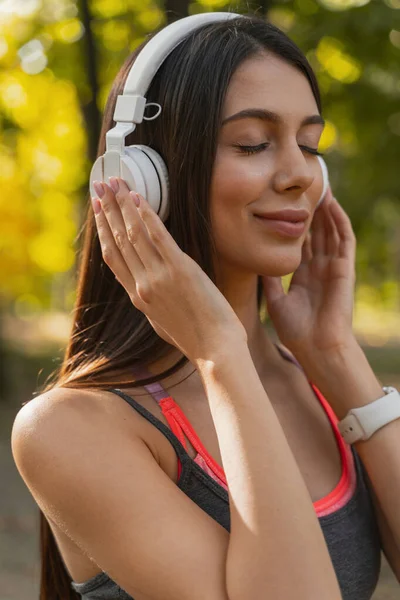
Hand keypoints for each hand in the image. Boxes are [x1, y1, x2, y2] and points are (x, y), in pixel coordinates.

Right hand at [91, 177, 246, 363]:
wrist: (216, 350)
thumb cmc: (196, 339)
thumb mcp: (163, 322)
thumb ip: (152, 301)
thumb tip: (147, 287)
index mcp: (138, 298)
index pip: (113, 258)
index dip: (103, 231)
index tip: (99, 211)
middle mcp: (142, 285)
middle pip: (119, 240)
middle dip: (107, 210)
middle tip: (99, 186)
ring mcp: (159, 276)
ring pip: (133, 233)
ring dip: (122, 204)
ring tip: (115, 182)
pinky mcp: (180, 269)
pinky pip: (158, 236)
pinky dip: (146, 214)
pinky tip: (138, 196)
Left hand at [262, 188, 355, 361]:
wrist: (317, 347)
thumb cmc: (297, 331)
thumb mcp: (276, 301)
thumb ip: (269, 280)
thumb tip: (256, 259)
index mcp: (303, 277)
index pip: (301, 244)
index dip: (294, 226)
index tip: (284, 207)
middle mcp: (319, 269)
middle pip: (317, 233)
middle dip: (310, 212)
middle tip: (301, 189)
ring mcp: (333, 268)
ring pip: (331, 231)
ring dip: (326, 210)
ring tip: (319, 187)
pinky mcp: (345, 268)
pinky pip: (344, 239)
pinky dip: (339, 220)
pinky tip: (331, 203)